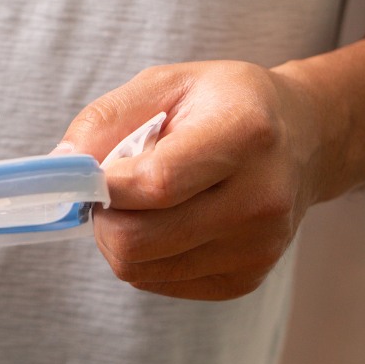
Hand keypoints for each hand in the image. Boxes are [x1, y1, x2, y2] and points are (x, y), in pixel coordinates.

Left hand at [58, 60, 323, 299]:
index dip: (105, 187)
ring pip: (138, 268)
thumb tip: (61, 163)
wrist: (303, 140)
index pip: (155, 184)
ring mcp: (257, 247)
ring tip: (143, 202)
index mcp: (246, 134)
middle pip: (137, 240)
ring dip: (120, 237)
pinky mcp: (245, 279)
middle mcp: (261, 198)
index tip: (90, 175)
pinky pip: (156, 280)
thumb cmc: (223, 105)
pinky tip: (168, 221)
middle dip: (104, 217)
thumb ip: (105, 120)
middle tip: (112, 190)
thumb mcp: (165, 83)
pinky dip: (144, 255)